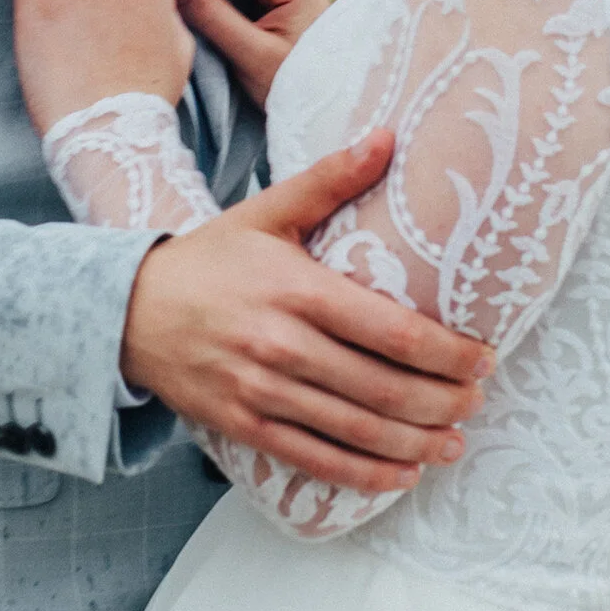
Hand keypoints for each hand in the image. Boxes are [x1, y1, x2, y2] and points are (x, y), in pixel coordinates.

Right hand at [120, 125, 493, 490]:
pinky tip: (402, 475)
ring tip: (454, 441)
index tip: (484, 357)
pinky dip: (363, 474)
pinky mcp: (244, 425)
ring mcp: (261, 391)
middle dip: (442, 401)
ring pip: (356, 430)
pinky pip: (314, 457)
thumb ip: (330, 179)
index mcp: (297, 289)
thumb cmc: (209, 259)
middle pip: (383, 387)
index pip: (391, 330)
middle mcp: (282, 345)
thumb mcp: (267, 212)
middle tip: (478, 400)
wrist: (125, 309)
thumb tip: (389, 135)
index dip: (447, 352)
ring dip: (415, 443)